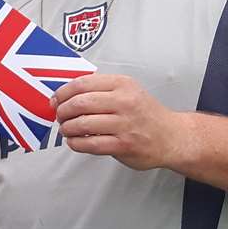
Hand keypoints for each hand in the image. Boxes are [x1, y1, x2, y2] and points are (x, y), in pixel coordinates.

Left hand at [51, 74, 191, 170]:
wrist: (172, 136)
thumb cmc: (145, 114)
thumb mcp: (128, 92)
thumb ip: (101, 90)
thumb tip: (66, 95)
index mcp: (123, 85)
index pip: (83, 84)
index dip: (63, 92)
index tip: (55, 100)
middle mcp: (124, 102)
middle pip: (79, 103)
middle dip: (62, 111)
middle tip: (60, 116)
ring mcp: (125, 124)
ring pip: (82, 124)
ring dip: (67, 128)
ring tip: (66, 129)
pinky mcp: (124, 144)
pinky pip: (90, 144)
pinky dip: (76, 143)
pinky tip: (74, 141)